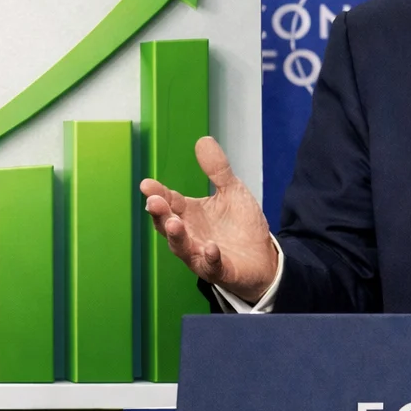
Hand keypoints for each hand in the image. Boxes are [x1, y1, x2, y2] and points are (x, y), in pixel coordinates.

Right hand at [140, 136, 277, 303]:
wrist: (264, 257)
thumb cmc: (241, 226)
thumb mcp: (231, 191)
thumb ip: (217, 170)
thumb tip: (203, 140)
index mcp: (190, 214)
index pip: (169, 201)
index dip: (158, 193)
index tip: (146, 184)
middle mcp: (190, 235)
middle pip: (167, 225)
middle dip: (159, 214)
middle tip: (153, 202)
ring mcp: (201, 255)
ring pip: (182, 248)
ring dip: (177, 236)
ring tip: (173, 223)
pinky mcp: (220, 270)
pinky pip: (211, 265)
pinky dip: (209, 257)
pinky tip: (211, 248)